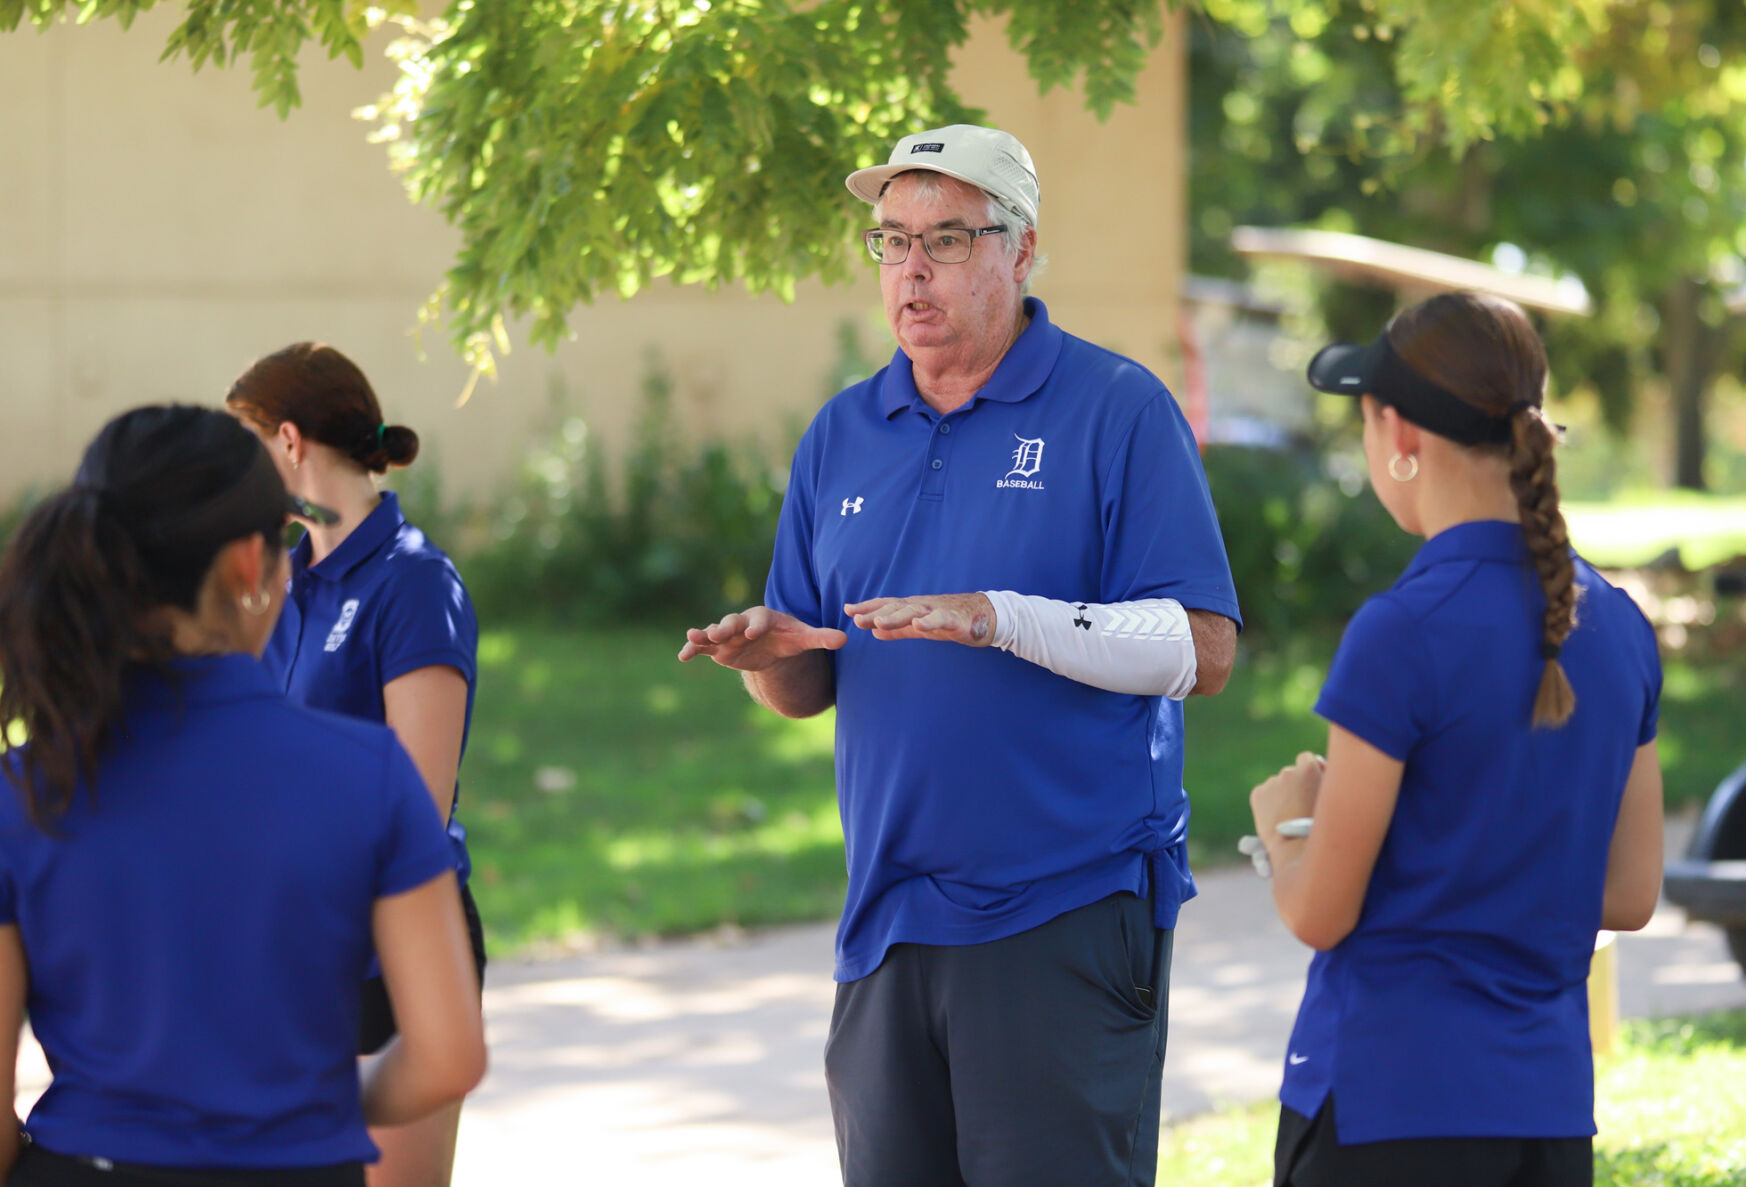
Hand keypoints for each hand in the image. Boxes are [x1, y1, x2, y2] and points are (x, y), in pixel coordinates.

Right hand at [678, 606, 847, 669]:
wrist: (771, 646)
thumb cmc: (789, 638)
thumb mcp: (804, 639)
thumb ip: (821, 638)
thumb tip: (845, 639)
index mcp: (764, 618)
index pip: (759, 619)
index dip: (755, 624)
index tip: (752, 632)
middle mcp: (743, 622)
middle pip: (732, 622)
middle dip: (725, 627)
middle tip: (717, 632)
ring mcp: (728, 635)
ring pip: (714, 632)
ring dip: (704, 634)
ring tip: (693, 637)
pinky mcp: (718, 648)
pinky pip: (703, 647)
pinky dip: (692, 649)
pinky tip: (682, 658)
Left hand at [844, 593, 996, 646]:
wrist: (986, 616)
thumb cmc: (951, 620)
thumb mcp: (920, 627)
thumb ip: (899, 630)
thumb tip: (874, 634)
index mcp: (913, 608)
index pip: (887, 606)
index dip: (868, 608)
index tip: (848, 611)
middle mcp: (922, 606)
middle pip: (895, 608)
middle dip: (875, 613)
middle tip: (856, 619)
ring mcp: (938, 611)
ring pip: (914, 611)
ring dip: (896, 616)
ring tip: (880, 623)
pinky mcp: (955, 619)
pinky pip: (941, 619)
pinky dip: (930, 621)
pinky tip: (919, 625)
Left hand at [1249, 752, 1324, 838]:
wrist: (1296, 846)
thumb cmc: (1320, 825)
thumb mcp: (1331, 798)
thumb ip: (1325, 778)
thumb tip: (1319, 762)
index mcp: (1308, 768)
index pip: (1306, 758)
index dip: (1309, 771)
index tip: (1312, 783)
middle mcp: (1288, 771)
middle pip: (1291, 773)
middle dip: (1295, 785)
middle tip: (1300, 807)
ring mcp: (1271, 782)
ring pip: (1278, 785)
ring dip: (1282, 795)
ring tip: (1289, 817)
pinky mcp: (1258, 793)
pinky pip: (1264, 793)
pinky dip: (1269, 803)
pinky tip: (1277, 817)